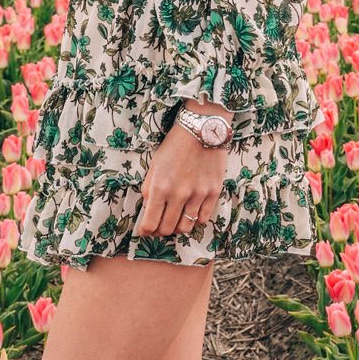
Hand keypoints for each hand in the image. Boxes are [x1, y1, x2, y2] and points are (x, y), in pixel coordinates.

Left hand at [135, 122, 226, 236]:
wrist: (202, 127)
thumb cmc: (175, 144)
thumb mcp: (155, 164)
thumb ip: (149, 189)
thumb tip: (147, 210)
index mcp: (159, 187)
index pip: (150, 223)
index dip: (145, 231)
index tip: (145, 230)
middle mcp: (178, 194)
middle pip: (167, 229)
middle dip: (160, 231)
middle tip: (159, 226)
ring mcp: (197, 195)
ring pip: (185, 227)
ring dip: (178, 228)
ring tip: (175, 220)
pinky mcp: (213, 192)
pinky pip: (203, 219)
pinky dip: (195, 219)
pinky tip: (191, 211)